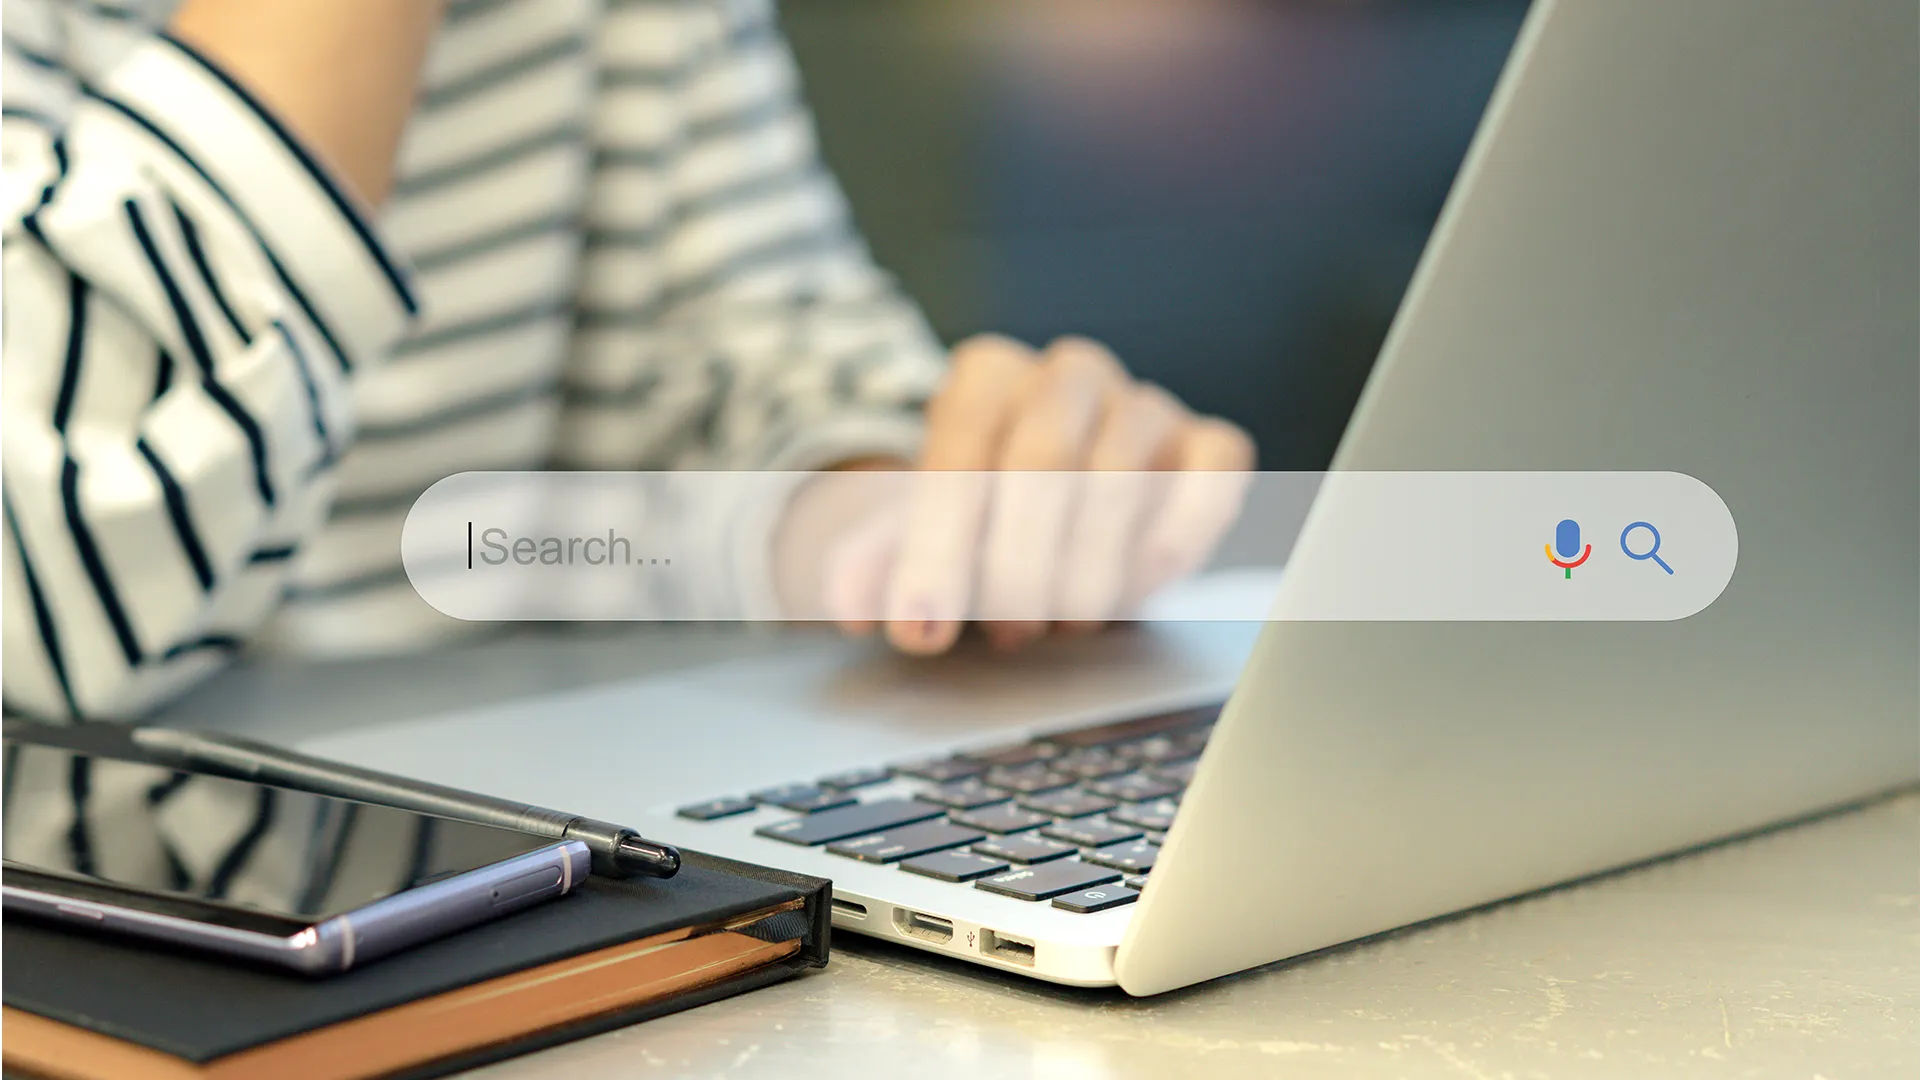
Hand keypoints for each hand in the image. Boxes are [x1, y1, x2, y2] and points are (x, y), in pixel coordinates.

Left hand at [783, 334, 1254, 653]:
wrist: (1053, 509)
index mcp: (986, 376)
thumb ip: (875, 567)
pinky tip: (1141, 587)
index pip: (960, 449)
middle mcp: (1067, 374)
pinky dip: (1177, 536)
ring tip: (1058, 627)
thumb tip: (851, 607)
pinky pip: (1211, 477)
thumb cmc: (980, 524)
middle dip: (1016, 566)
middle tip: (1003, 635)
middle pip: (1043, 461)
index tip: (920, 627)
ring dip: (1085, 572)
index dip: (937, 547)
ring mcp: (1143, 403)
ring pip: (1120, 478)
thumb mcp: (914, 540)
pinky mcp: (1209, 442)